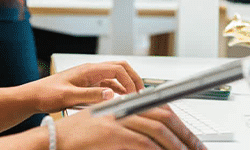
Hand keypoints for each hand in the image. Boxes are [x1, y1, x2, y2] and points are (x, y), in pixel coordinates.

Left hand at [27, 61, 144, 113]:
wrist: (33, 97)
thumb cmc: (46, 94)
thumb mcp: (69, 96)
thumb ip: (90, 95)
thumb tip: (110, 93)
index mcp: (88, 70)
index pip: (117, 68)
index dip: (130, 79)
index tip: (136, 92)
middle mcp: (91, 71)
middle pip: (119, 68)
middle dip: (132, 78)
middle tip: (141, 92)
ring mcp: (90, 77)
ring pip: (115, 77)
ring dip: (126, 85)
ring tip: (134, 97)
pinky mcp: (87, 85)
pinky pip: (107, 84)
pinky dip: (117, 91)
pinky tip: (119, 100)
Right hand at [54, 107, 206, 149]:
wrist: (52, 140)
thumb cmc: (75, 136)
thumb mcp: (104, 124)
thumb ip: (128, 126)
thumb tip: (153, 138)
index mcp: (122, 104)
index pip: (159, 108)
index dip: (179, 123)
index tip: (191, 137)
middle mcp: (121, 109)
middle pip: (163, 118)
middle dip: (185, 135)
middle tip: (197, 148)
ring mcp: (116, 122)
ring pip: (157, 131)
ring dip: (176, 145)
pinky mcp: (111, 136)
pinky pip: (142, 143)